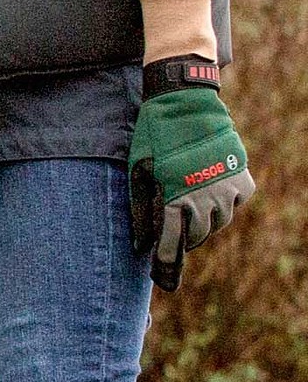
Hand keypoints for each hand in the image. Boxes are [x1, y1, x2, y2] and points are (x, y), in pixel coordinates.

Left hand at [129, 58, 254, 291]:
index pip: (170, 245)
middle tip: (177, 236)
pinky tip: (214, 196)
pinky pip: (238, 201)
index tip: (162, 277)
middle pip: (197, 237)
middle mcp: (203, 199)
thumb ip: (142, 211)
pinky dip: (227, 203)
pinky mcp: (243, 176)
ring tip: (194, 214)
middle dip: (185, 240)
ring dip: (206, 223)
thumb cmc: (155, 139)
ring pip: (219, 222)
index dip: (165, 263)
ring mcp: (226, 188)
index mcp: (174, 201)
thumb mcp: (139, 175)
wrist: (185, 104)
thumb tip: (141, 246)